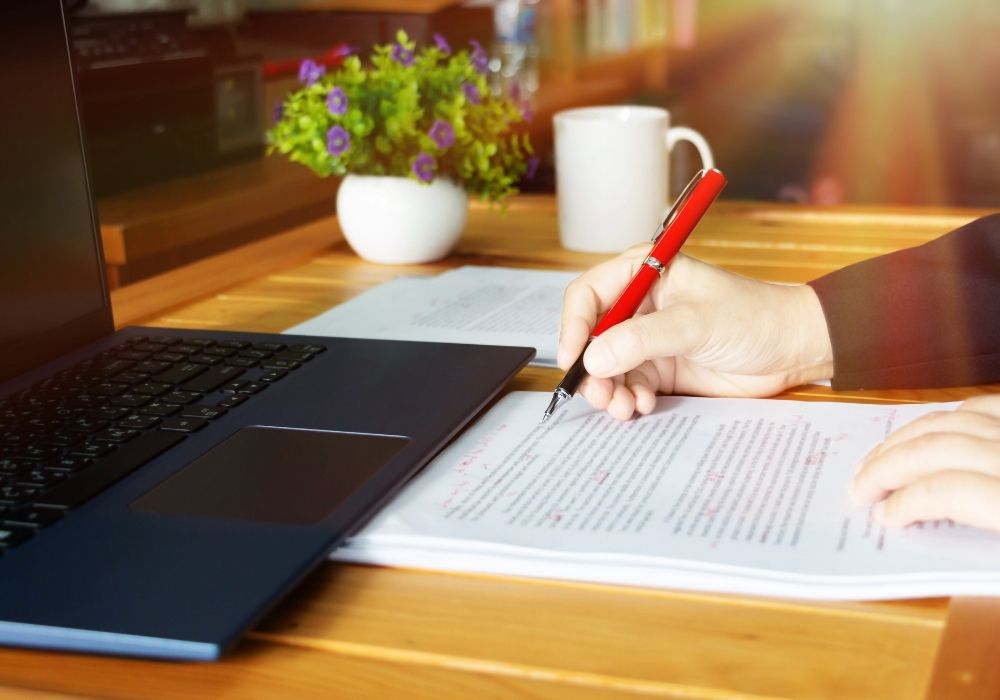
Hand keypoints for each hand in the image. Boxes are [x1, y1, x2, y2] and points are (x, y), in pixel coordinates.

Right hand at [558, 249, 833, 419]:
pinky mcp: (660, 368)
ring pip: (606, 367)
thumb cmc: (753, 317)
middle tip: (599, 394)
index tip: (573, 358)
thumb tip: (595, 358)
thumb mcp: (695, 323)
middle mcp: (639, 305)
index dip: (574, 326)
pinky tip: (643, 406)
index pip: (588, 295)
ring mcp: (647, 338)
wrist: (793, 349)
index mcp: (643, 273)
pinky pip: (628, 385)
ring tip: (623, 407)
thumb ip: (641, 339)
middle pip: (591, 337)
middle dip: (591, 368)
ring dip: (608, 390)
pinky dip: (629, 399)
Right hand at [850, 394, 999, 531]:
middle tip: (861, 488)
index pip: (945, 491)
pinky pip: (984, 405)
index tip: (885, 517)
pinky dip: (950, 416)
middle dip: (886, 468)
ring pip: (951, 421)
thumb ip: (975, 555)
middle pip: (935, 448)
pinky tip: (933, 432)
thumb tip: (924, 539)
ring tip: (882, 459)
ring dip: (906, 439)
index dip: (905, 502)